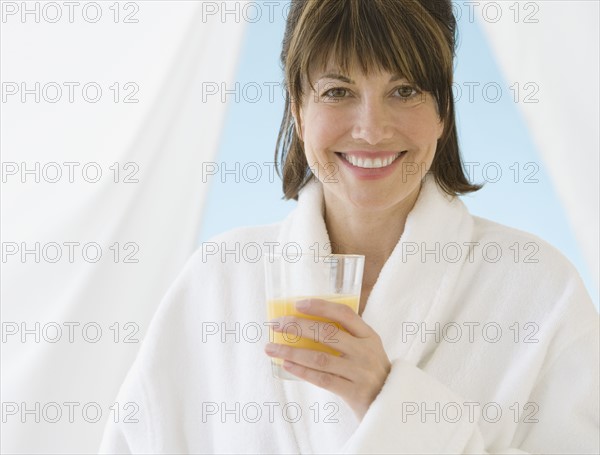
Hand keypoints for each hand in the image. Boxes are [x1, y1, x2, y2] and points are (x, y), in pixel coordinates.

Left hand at [264, 298, 390, 419]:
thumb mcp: (366, 350)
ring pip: (320, 358)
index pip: (344, 314)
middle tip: (276, 325)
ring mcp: (360, 372)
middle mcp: (366, 351)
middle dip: (297, 327)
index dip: (320, 306)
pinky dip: (302, 371)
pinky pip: (322, 379)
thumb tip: (304, 324)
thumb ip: (346, 337)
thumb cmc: (369, 373)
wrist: (391, 405)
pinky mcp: (354, 392)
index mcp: (369, 335)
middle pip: (327, 333)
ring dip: (292, 352)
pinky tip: (286, 365)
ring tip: (271, 348)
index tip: (297, 304)